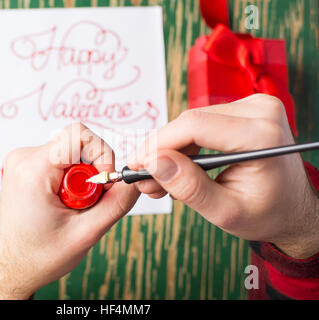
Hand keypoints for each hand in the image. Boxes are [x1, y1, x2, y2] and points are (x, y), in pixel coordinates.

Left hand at [0, 123, 139, 298]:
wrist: (10, 267)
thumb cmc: (38, 255)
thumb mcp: (84, 234)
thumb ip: (116, 205)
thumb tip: (135, 181)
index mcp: (33, 170)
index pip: (78, 134)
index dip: (101, 154)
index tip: (103, 182)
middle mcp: (24, 158)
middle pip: (76, 144)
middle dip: (91, 172)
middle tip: (86, 203)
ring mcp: (23, 161)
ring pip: (70, 152)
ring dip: (81, 178)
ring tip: (73, 207)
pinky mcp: (27, 166)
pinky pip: (60, 159)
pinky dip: (71, 179)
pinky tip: (64, 203)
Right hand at [129, 94, 318, 258]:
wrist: (292, 207)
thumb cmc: (266, 213)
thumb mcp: (225, 211)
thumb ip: (188, 187)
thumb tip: (151, 162)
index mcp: (262, 135)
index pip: (194, 126)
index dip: (157, 144)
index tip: (134, 165)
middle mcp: (260, 110)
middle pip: (189, 122)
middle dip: (160, 151)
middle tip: (144, 179)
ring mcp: (253, 106)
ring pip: (191, 122)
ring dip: (170, 149)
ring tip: (159, 179)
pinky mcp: (244, 110)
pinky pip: (201, 123)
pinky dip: (184, 145)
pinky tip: (176, 166)